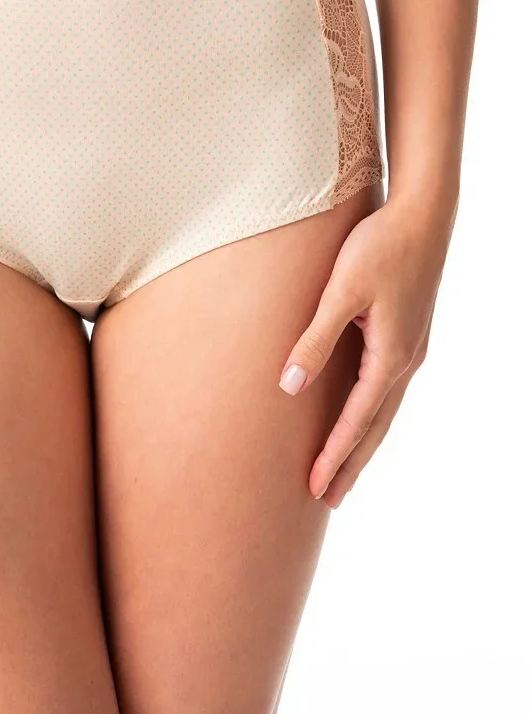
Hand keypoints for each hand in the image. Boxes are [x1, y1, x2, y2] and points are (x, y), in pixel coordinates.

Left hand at [279, 196, 454, 507]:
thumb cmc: (379, 246)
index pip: (356, 420)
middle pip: (375, 427)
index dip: (334, 455)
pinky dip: (371, 415)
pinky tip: (359, 419)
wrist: (424, 213)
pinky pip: (386, 389)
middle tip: (327, 500)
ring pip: (383, 411)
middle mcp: (405, 360)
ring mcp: (410, 349)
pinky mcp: (407, 335)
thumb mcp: (341, 291)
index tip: (313, 487)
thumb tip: (289, 387)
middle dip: (351, 465)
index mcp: (390, 356)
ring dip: (362, 444)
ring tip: (342, 472)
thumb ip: (315, 339)